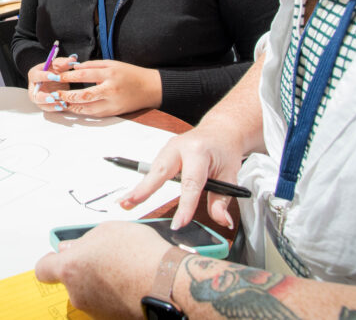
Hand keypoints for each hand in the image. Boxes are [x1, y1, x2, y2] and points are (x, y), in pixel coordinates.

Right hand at [26, 55, 76, 110]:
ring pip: (42, 104)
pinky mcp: (43, 104)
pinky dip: (56, 108)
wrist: (51, 78)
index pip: (36, 76)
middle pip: (35, 95)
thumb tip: (73, 59)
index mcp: (34, 75)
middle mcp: (34, 88)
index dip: (44, 76)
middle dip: (44, 97)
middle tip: (54, 97)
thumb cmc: (52, 70)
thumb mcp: (57, 64)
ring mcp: (38, 98)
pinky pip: (49, 109)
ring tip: (63, 104)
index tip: (54, 76)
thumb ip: (63, 62)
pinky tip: (65, 106)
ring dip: (52, 105)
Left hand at [35, 221, 172, 318]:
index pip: (43, 269)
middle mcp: (78, 293)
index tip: (59, 256)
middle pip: (71, 280)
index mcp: (70, 268)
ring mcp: (95, 309)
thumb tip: (71, 248)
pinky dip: (115, 294)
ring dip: (101, 282)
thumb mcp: (107, 230)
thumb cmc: (139, 254)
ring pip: (90, 292)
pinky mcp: (112, 318)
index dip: (51, 261)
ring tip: (124, 268)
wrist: (167, 283)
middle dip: (83, 269)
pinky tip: (131, 282)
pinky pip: (107, 302)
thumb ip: (83, 241)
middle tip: (104, 257)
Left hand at [53, 59, 161, 116]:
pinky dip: (83, 111)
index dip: (68, 76)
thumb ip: (93, 66)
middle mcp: (110, 90)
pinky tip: (75, 108)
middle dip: (67, 95)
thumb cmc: (131, 74)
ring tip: (62, 102)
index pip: (84, 75)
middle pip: (83, 95)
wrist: (150, 89)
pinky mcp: (114, 112)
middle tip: (56, 93)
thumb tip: (75, 67)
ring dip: (72, 106)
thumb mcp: (112, 64)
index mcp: (110, 74)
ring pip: (87, 108)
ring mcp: (112, 103)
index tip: (58, 76)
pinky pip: (94, 114)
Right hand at [119, 124, 242, 229]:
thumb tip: (222, 221)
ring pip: (152, 170)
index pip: (191, 183)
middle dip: (144, 189)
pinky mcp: (164, 153)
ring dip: (139, 188)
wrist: (219, 131)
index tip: (179, 224)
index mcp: (198, 151)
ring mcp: (169, 148)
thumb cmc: (224, 151)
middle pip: (160, 171)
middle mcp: (180, 147)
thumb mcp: (230, 175)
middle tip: (129, 203)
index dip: (185, 206)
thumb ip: (222, 200)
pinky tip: (133, 196)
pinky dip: (144, 183)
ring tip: (125, 203)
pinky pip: (153, 169)